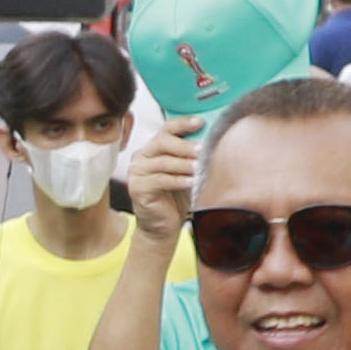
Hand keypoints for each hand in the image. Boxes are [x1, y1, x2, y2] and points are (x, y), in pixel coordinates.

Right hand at [121, 98, 194, 245]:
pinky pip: (161, 180)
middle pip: (163, 142)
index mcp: (153, 148)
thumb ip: (191, 156)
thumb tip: (213, 140)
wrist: (162, 226)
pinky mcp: (137, 188)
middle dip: (185, 145)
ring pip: (163, 162)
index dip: (183, 123)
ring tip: (200, 167)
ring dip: (184, 164)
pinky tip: (192, 182)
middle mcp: (142, 157)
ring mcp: (137, 172)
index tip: (200, 122)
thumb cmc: (175, 198)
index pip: (167, 129)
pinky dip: (178, 180)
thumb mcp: (185, 172)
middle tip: (203, 149)